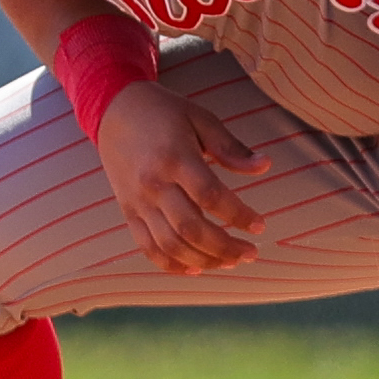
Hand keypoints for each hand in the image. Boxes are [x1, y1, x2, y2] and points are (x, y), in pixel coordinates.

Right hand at [92, 81, 269, 272]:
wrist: (113, 109)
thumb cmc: (162, 112)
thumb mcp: (200, 119)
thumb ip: (231, 147)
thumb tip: (265, 165)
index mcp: (174, 158)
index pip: (211, 196)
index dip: (238, 216)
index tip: (259, 225)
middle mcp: (153, 183)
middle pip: (190, 228)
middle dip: (225, 247)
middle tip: (250, 252)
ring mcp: (137, 201)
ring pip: (170, 244)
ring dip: (203, 260)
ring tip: (229, 262)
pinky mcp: (127, 210)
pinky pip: (146, 247)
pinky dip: (171, 264)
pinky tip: (194, 269)